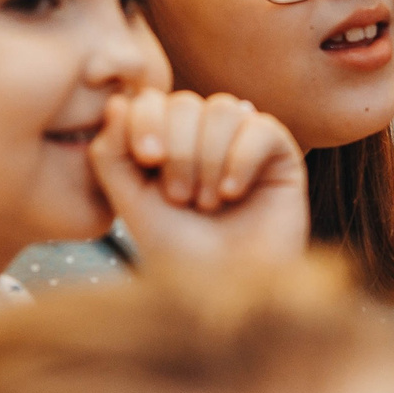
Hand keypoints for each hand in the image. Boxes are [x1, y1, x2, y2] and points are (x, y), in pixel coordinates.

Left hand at [92, 89, 309, 266]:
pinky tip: (234, 194)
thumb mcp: (130, 203)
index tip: (148, 159)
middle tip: (180, 198)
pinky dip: (241, 160)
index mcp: (166, 141)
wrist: (225, 293)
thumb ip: (112, 154)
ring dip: (208, 159)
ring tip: (208, 203)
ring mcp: (243, 142)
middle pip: (185, 102)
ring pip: (222, 109)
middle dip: (179, 150)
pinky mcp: (281, 155)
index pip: (152, 100)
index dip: (146, 119)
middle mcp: (204, 136)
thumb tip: (118, 101)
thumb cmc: (178, 254)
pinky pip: (260, 127)